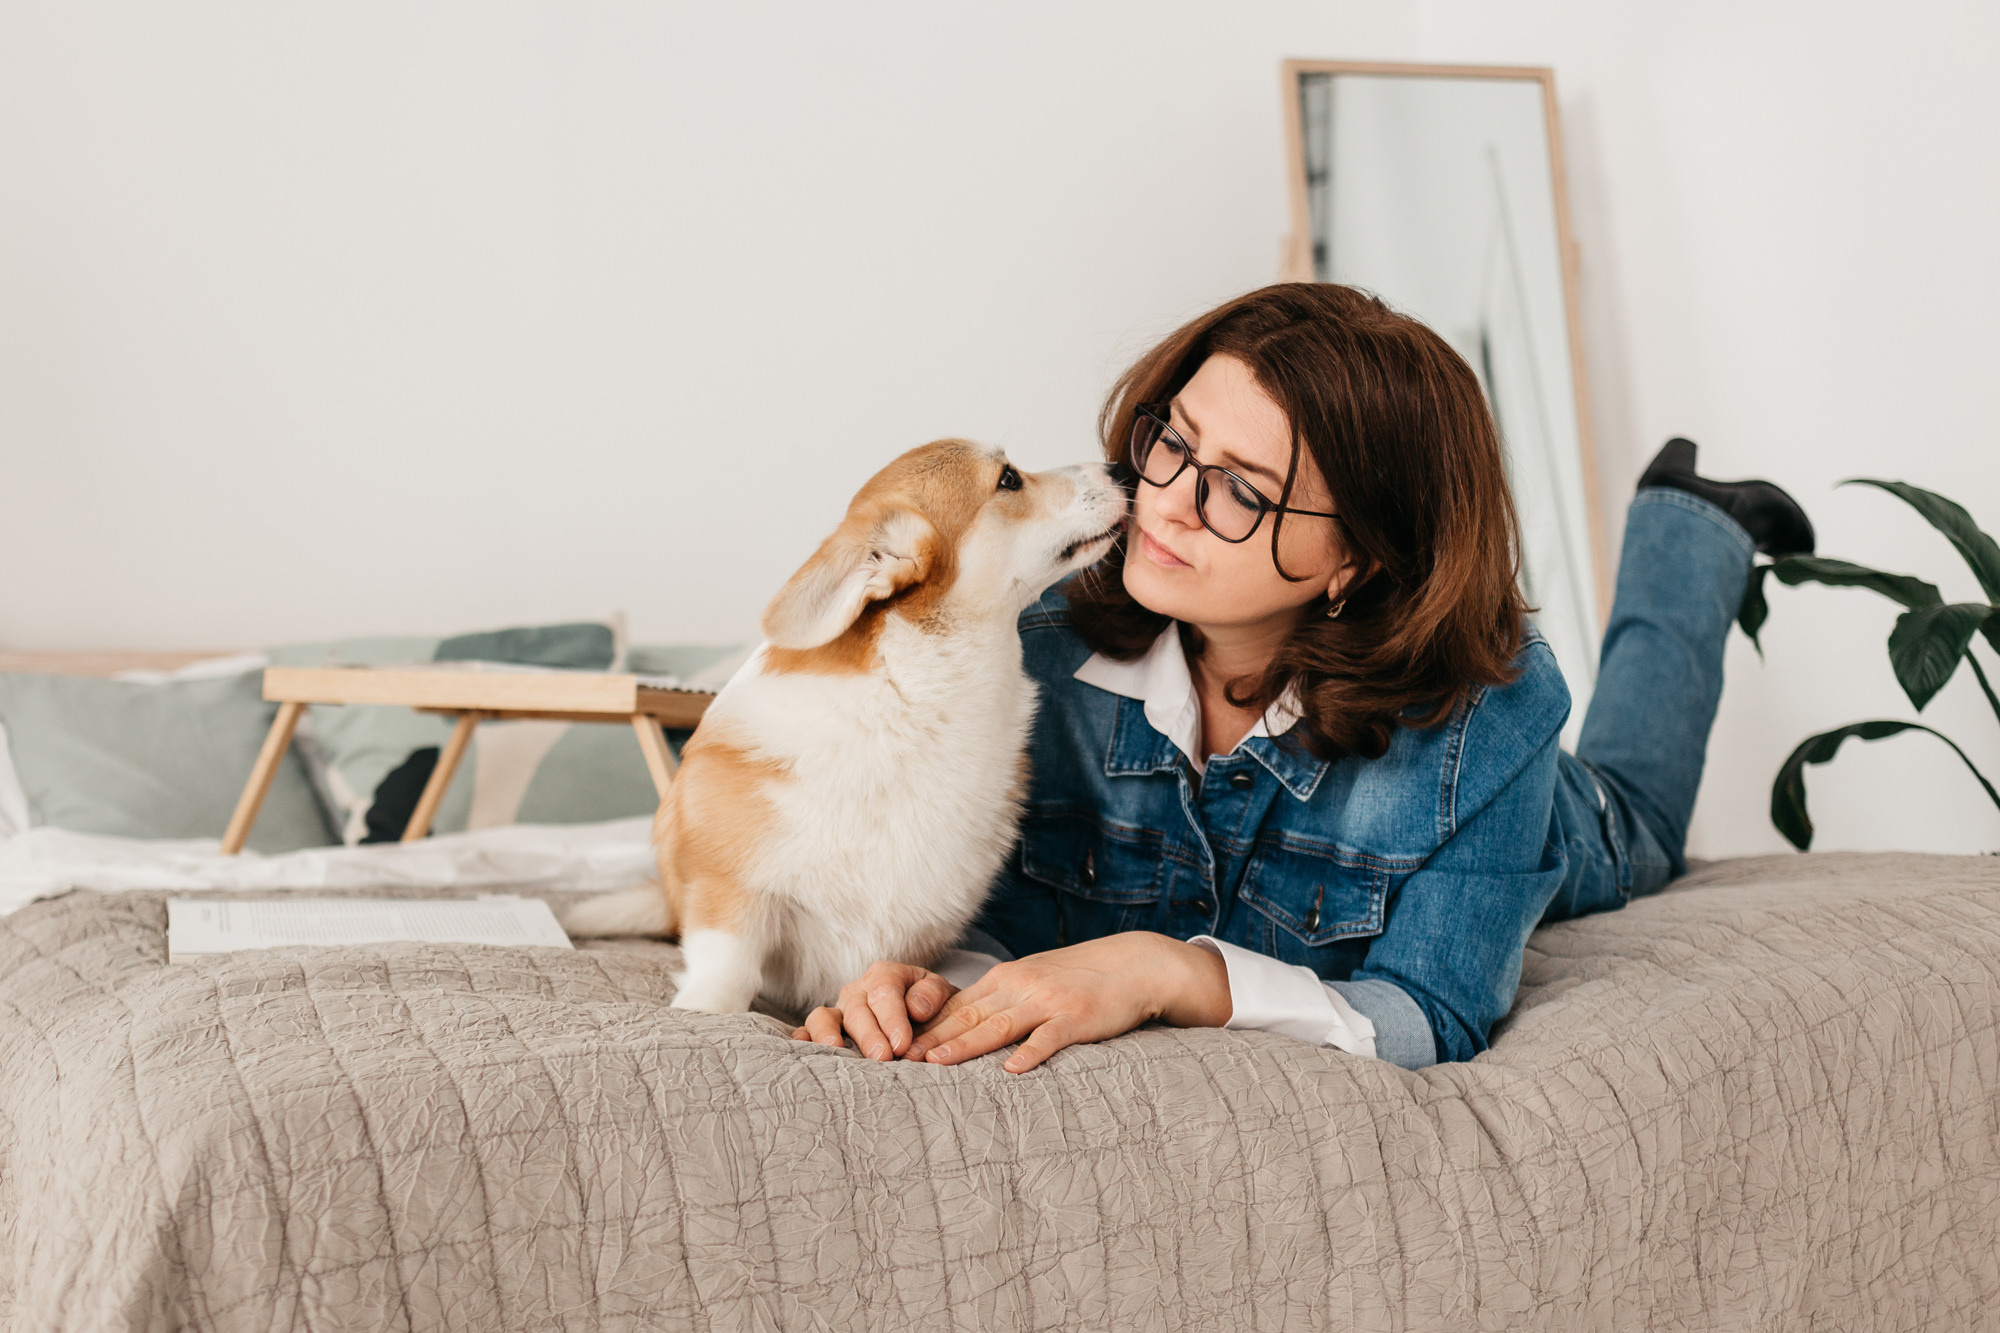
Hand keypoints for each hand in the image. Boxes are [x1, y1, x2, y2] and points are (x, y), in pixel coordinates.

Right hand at [789, 961, 958, 1061]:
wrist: (925, 1018)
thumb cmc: (933, 1008)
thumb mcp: (942, 993)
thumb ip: (933, 994)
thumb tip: (916, 1009)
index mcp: (886, 975)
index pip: (885, 992)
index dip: (893, 1018)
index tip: (903, 1044)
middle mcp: (858, 990)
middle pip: (856, 1008)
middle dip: (868, 1034)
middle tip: (882, 1058)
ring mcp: (838, 1010)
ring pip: (823, 1017)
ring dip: (827, 1034)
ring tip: (836, 1051)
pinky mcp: (826, 1030)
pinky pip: (808, 1032)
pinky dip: (803, 1040)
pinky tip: (803, 1052)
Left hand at [904, 932, 1230, 1073]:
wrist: (1132, 965)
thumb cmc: (1079, 980)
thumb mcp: (1034, 981)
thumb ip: (1001, 1001)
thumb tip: (962, 1029)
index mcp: (1007, 979)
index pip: (957, 1005)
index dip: (925, 1026)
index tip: (895, 1045)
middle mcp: (1022, 987)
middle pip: (968, 1015)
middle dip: (932, 1037)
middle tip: (899, 1058)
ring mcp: (1049, 1002)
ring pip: (999, 1025)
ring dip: (965, 1045)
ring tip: (935, 1063)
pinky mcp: (1077, 1018)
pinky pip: (1049, 1038)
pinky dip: (1030, 1052)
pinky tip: (1012, 1069)